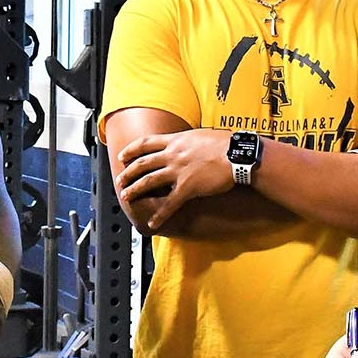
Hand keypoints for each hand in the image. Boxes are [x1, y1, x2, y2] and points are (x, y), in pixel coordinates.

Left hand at [114, 129, 234, 229]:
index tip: (122, 155)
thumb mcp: (201, 134)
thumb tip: (185, 142)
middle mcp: (173, 154)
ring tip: (126, 196)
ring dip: (135, 190)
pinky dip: (159, 215)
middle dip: (128, 173)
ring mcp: (178, 171)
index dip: (131, 150)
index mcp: (176, 140)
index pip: (146, 143)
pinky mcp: (187, 187)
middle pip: (142, 164)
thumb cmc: (225, 143)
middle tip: (119, 180)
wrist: (237, 154)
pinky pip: (169, 204)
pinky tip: (152, 222)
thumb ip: (188, 140)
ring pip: (149, 181)